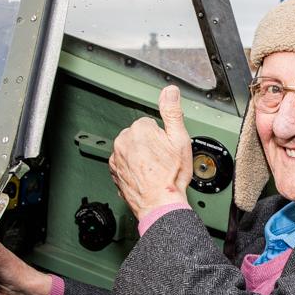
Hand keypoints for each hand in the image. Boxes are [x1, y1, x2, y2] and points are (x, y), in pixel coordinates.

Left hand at [109, 85, 191, 218]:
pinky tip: (145, 177)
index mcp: (139, 129)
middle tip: (162, 161)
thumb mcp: (179, 139)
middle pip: (139, 136)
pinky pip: (124, 164)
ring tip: (154, 170)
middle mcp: (123, 141)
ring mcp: (116, 158)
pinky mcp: (114, 172)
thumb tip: (170, 90)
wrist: (160, 204)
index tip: (166, 150)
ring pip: (131, 150)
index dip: (161, 137)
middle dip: (149, 146)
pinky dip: (132, 169)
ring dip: (140, 157)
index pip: (150, 124)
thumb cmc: (171, 176)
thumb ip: (172, 112)